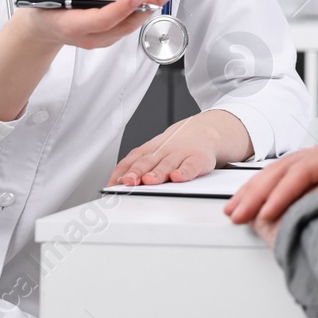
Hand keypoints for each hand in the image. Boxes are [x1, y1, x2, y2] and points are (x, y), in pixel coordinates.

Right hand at [0, 0, 174, 122]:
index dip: (121, 9)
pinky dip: (144, 10)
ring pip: (129, 27)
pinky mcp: (108, 35)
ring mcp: (100, 39)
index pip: (101, 21)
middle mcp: (88, 37)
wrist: (42, 27)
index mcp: (71, 25)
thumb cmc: (44, 5)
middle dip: (145, 7)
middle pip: (121, 26)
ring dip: (150, 8)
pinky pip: (129, 25)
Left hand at [110, 110, 250, 186]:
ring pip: (167, 164)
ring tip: (149, 181)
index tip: (113, 186)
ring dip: (157, 173)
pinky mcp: (198, 159)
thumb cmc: (174, 147)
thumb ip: (135, 166)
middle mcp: (163, 150)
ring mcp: (180, 153)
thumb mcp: (154, 152)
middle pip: (147, 162)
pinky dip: (184, 172)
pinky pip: (190, 166)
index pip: (131, 161)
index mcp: (149, 150)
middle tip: (128, 182)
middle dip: (136, 172)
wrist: (203, 132)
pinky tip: (177, 177)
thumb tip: (114, 184)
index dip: (121, 173)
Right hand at [224, 133, 317, 225]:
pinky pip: (286, 178)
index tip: (268, 213)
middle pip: (284, 168)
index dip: (284, 193)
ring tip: (234, 209)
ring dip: (255, 190)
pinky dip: (265, 190)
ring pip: (280, 171)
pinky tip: (251, 202)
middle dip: (258, 191)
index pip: (305, 169)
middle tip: (238, 214)